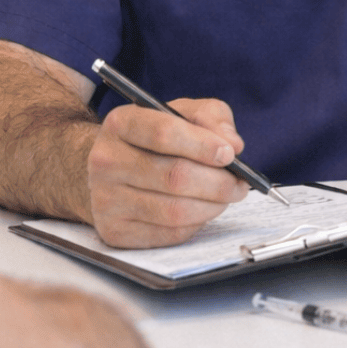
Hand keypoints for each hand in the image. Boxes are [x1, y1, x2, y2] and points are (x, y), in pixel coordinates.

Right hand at [85, 97, 249, 247]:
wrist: (110, 170)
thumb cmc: (151, 139)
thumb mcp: (178, 113)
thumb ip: (209, 117)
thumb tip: (232, 143)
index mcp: (121, 122)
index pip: (163, 132)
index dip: (202, 145)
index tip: (229, 153)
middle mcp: (106, 160)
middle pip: (174, 176)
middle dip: (218, 182)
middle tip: (239, 183)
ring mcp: (106, 199)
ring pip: (174, 210)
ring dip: (212, 206)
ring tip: (226, 197)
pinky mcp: (115, 231)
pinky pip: (169, 234)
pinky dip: (195, 224)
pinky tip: (201, 210)